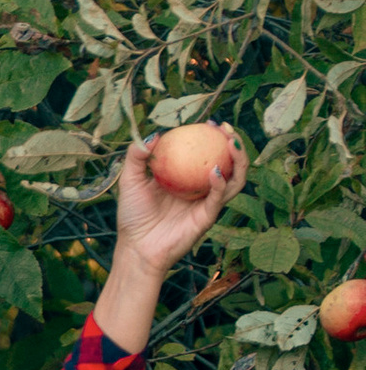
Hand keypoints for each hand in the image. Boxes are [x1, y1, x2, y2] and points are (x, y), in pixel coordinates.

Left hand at [95, 135, 241, 352]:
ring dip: (239, 160)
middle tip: (227, 129)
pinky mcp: (207, 217)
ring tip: (232, 143)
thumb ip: (137, 156)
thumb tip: (154, 134)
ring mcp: (207, 202)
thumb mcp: (130, 180)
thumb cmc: (132, 214)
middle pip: (228, 163)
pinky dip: (221, 183)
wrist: (136, 247)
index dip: (212, 137)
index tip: (210, 122)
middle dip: (235, 144)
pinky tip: (216, 170)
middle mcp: (200, 188)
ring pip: (234, 179)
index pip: (205, 153)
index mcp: (185, 177)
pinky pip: (219, 197)